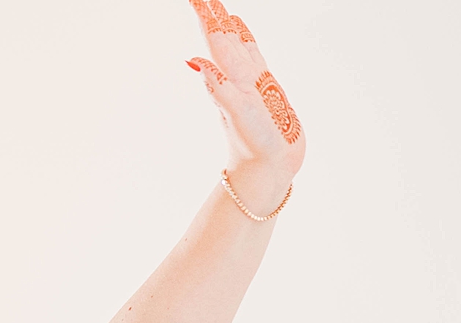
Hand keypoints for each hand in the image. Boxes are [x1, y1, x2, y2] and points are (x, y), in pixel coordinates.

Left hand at [185, 1, 305, 211]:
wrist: (267, 169)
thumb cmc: (253, 145)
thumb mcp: (237, 113)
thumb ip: (218, 87)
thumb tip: (194, 62)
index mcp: (231, 77)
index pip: (214, 40)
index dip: (206, 17)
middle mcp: (238, 75)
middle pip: (222, 36)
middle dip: (212, 13)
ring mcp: (251, 81)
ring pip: (236, 43)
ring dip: (226, 23)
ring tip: (217, 6)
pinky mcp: (264, 88)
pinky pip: (252, 56)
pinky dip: (246, 39)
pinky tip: (241, 32)